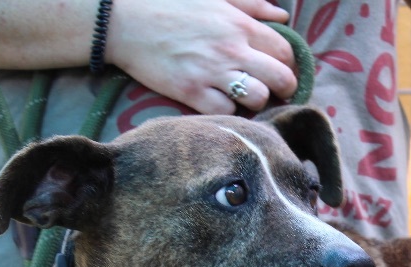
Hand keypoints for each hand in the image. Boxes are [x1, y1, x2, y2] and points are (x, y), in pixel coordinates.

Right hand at [106, 0, 297, 114]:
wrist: (123, 21)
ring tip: (245, 97)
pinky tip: (219, 102)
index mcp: (240, 25)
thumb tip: (282, 16)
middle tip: (273, 91)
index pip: (285, 52)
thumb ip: (250, 4)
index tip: (279, 69)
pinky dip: (227, 111)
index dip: (288, 64)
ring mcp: (212, 72)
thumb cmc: (170, 5)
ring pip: (258, 98)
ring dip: (256, 101)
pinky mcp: (191, 92)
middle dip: (284, 88)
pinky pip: (226, 112)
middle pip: (281, 79)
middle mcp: (232, 49)